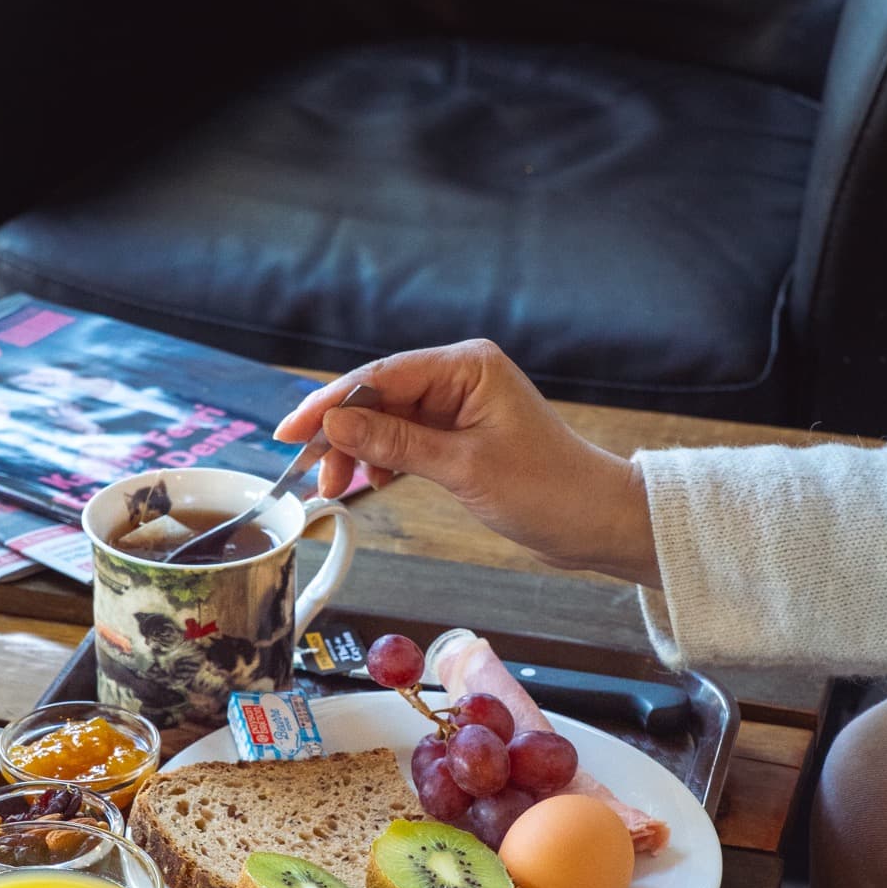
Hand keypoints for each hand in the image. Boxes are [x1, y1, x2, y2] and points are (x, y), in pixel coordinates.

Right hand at [274, 339, 659, 585]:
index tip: (292, 430)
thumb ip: (395, 442)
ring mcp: (458, 405)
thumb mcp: (462, 467)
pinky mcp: (458, 435)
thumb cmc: (546, 490)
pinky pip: (404, 439)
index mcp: (467, 366)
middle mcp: (460, 376)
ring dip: (358, 451)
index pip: (381, 375)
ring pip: (386, 420)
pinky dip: (382, 460)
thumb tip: (335, 423)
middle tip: (307, 471)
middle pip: (378, 395)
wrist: (594, 521)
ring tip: (337, 487)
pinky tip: (371, 483)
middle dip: (341, 433)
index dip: (330, 403)